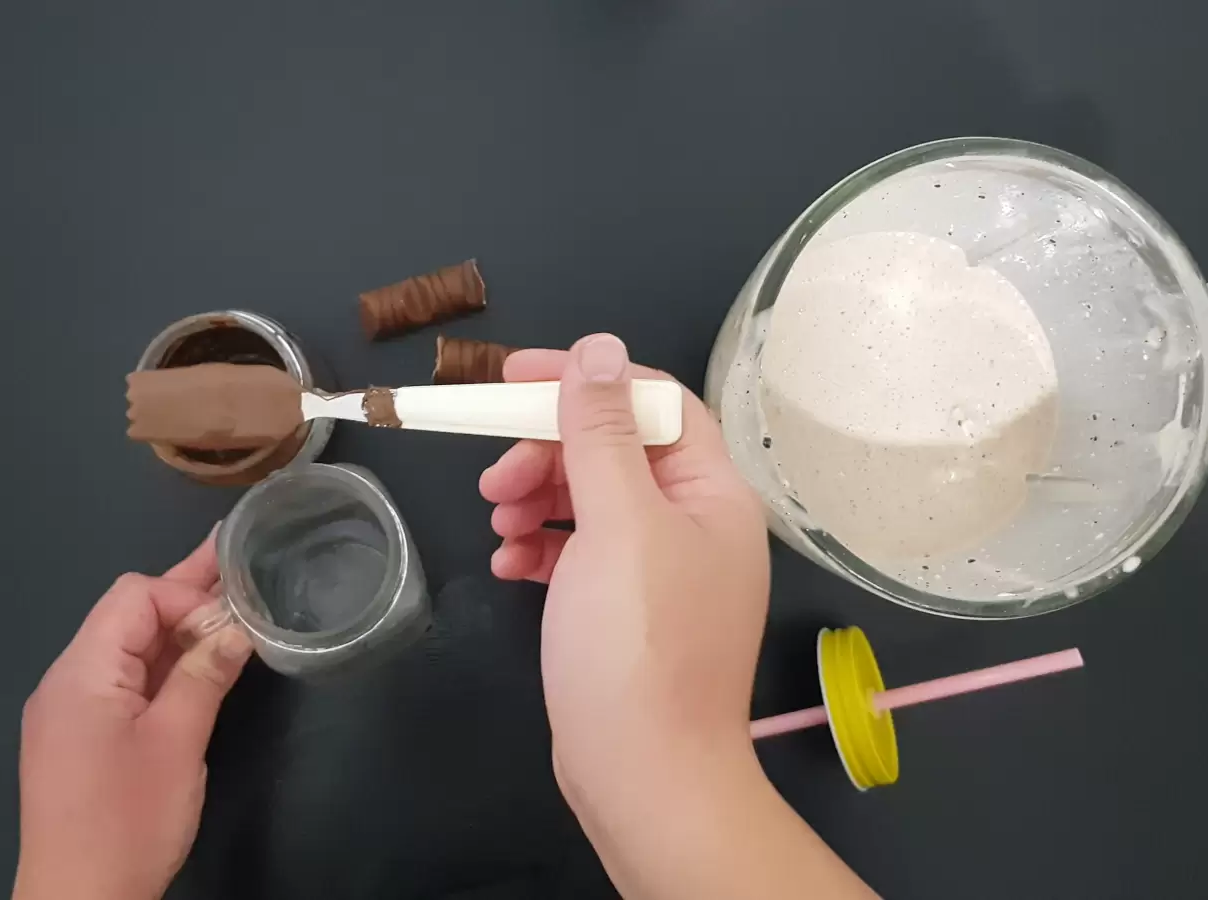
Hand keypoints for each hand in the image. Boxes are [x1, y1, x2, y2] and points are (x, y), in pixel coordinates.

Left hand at [14, 531, 253, 899]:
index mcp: (81, 672)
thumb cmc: (127, 822)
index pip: (133, 596)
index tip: (235, 619)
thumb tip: (235, 626)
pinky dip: (161, 668)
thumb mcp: (177, 743)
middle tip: (237, 563)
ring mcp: (67, 712)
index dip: (187, 593)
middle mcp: (65, 681)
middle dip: (185, 594)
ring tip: (229, 607)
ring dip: (176, 633)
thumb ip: (205, 675)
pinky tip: (198, 664)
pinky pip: (120, 684)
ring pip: (126, 651)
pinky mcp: (78, 740)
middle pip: (126, 616)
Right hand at [481, 335, 769, 774]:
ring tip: (498, 523)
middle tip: (494, 477)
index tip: (512, 378)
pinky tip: (509, 564)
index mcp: (713, 492)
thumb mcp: (617, 523)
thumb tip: (599, 350)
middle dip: (548, 452)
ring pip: (590, 500)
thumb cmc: (638, 643)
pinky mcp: (625, 611)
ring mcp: (660, 571)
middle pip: (615, 450)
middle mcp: (695, 524)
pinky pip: (579, 554)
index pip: (653, 401)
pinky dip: (540, 548)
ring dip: (536, 498)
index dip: (585, 379)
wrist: (644, 776)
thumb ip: (603, 432)